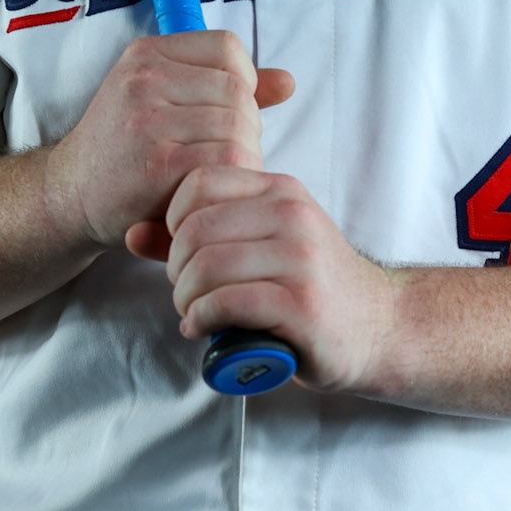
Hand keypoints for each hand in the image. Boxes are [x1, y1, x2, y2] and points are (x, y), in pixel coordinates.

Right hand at [46, 31, 293, 249]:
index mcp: (147, 54)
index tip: (225, 112)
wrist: (69, 196)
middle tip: (221, 154)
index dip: (242, 81)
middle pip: (238, 92)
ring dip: (241, 156)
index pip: (228, 47)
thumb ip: (225, 86)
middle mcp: (144, 79)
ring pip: (238, 127)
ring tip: (214, 172)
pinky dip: (230, 178)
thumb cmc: (126, 149)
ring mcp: (148, 121)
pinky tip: (209, 189)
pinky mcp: (158, 166)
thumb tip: (288, 81)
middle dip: (245, 127)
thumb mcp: (163, 99)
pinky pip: (227, 160)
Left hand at [128, 164, 403, 395]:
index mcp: (280, 191)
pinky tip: (203, 328)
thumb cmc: (311, 287)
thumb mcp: (261, 246)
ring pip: (206, 266)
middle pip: (194, 229)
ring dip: (185, 298)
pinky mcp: (302, 304)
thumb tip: (130, 233)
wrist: (380, 326)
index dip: (172, 220)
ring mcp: (300, 258)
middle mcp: (291, 215)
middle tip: (184, 291)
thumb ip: (198, 238)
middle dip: (175, 267)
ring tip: (193, 312)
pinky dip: (202, 319)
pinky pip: (228, 302)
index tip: (180, 253)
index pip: (198, 183)